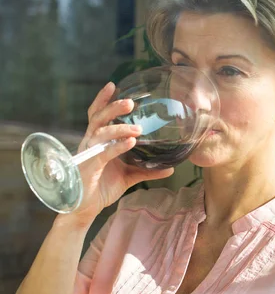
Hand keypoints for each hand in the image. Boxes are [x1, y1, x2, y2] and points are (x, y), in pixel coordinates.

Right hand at [68, 82, 173, 223]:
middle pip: (98, 118)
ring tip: (137, 129)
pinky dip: (117, 146)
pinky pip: (104, 153)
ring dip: (119, 128)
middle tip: (130, 103)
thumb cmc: (102, 187)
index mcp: (98, 141)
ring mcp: (89, 154)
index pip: (98, 115)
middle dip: (113, 107)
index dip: (103, 100)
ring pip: (100, 133)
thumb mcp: (129, 176)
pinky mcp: (89, 167)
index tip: (114, 85)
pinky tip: (130, 142)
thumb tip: (170, 167)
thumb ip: (147, 170)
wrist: (86, 208)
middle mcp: (91, 143)